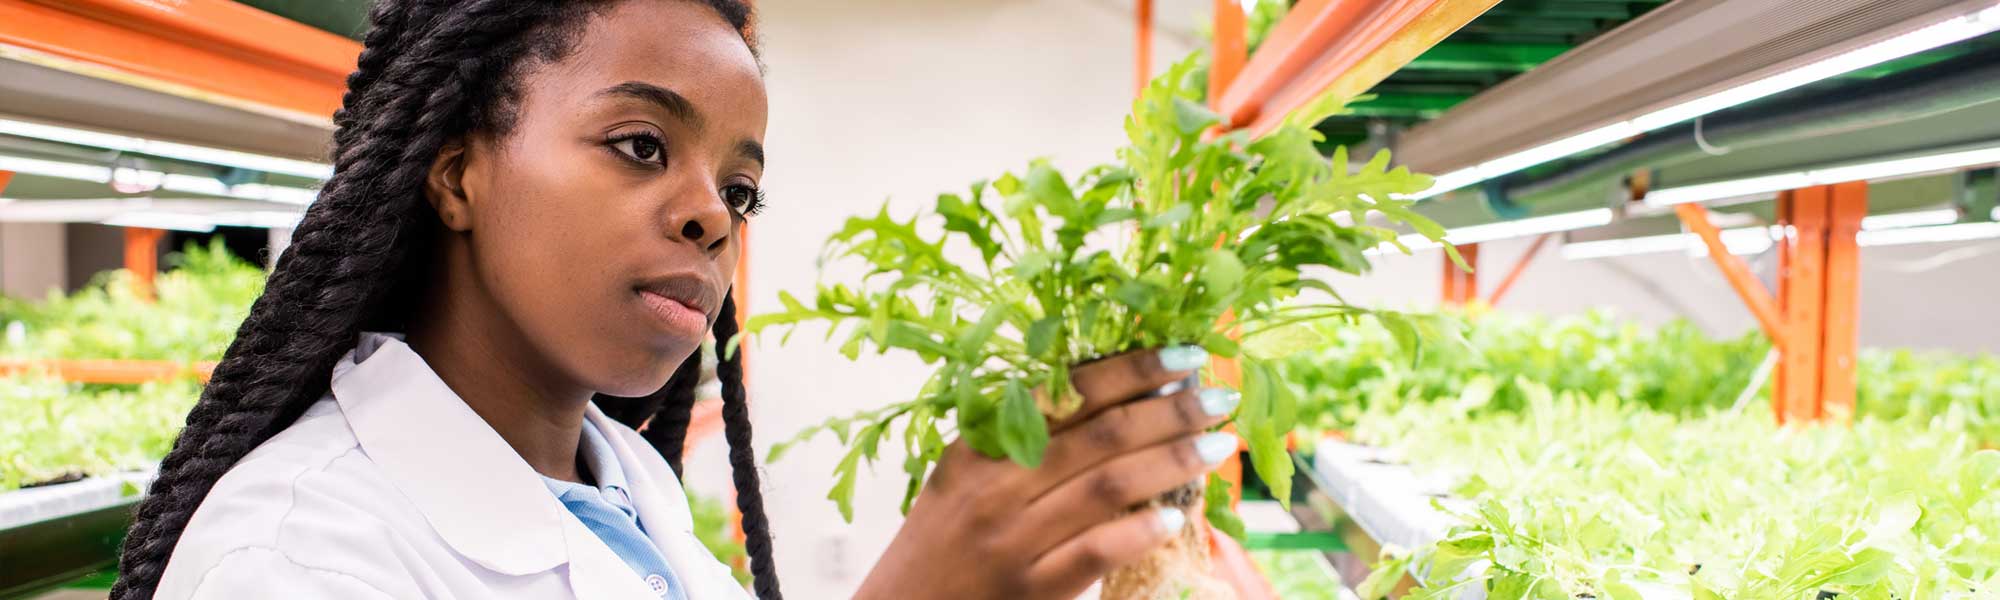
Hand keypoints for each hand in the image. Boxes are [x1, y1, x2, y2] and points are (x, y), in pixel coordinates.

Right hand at [853, 346, 1240, 598]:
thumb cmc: (942, 537)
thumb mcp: (962, 474)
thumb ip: (1018, 434)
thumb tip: (1106, 393)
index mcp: (980, 444)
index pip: (1068, 393)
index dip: (1132, 370)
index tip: (1183, 355)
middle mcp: (997, 486)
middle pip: (1100, 436)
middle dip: (1170, 410)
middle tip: (1219, 397)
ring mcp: (1015, 539)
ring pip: (1107, 487)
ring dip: (1171, 461)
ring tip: (1217, 445)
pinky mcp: (1033, 588)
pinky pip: (1095, 552)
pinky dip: (1138, 530)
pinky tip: (1175, 516)